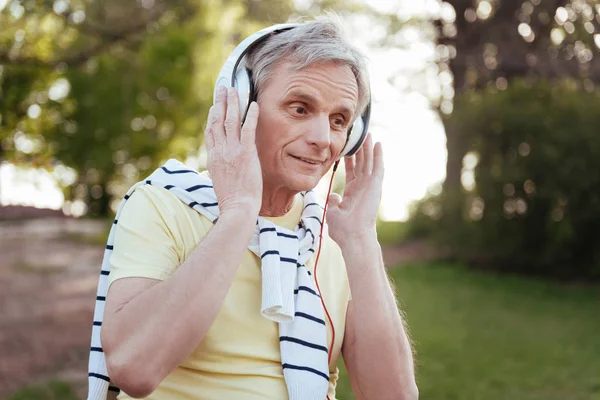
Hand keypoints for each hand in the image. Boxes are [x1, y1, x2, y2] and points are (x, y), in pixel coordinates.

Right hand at [205, 86, 261, 215]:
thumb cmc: (231, 200)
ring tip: (235, 90)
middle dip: (220, 102)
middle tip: (223, 88)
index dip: (212, 116)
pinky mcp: (246, 154)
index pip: (210, 131)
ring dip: (233, 103)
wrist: (237, 208)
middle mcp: (220, 151)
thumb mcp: (218, 181)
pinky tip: (254, 104)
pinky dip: (251, 115)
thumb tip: (216, 167)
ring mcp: (232, 151)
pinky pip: (248, 129)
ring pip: (230, 121)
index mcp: (213, 158)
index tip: (214, 105)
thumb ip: (218, 169)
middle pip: (217, 120)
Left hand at [326, 134, 383, 246]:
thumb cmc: (343, 229)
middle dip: (360, 149)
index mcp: (353, 192)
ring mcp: (370, 186)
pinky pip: (377, 167)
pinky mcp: (376, 186)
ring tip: (367, 134)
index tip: (346, 148)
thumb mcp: (333, 212)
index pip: (351, 171)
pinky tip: (377, 144)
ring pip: (369, 162)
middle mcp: (363, 187)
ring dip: (368, 148)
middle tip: (358, 135)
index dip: (349, 159)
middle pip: (361, 163)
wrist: (353, 236)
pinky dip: (378, 156)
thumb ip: (333, 202)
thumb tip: (333, 195)